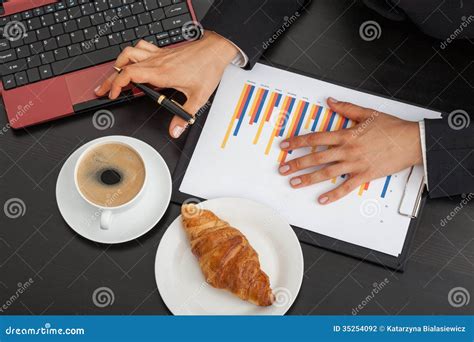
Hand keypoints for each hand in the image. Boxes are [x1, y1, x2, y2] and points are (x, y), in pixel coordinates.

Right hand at [95, 31, 238, 137]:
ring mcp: (159, 54)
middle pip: (124, 65)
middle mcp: (157, 61)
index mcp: (161, 73)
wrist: (215, 51)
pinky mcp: (163, 51)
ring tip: (113, 74)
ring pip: (130, 52)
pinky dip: (133, 54)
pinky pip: (141, 47)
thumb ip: (184, 115)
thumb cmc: (207, 69)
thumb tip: (175, 130)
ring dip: (118, 63)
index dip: (116, 85)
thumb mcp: (198, 97)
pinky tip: (133, 61)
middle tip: (102, 88)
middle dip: (109, 78)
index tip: (112, 94)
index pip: (129, 75)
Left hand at [279, 97, 421, 203]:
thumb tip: (330, 101)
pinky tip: (322, 199)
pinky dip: (333, 194)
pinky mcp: (364, 175)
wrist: (412, 142)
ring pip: (326, 173)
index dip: (298, 142)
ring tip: (294, 183)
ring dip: (308, 179)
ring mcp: (355, 164)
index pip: (316, 138)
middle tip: (282, 168)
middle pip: (316, 157)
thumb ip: (346, 108)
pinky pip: (346, 187)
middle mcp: (347, 150)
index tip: (285, 145)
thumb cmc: (391, 128)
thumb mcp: (367, 113)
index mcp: (346, 134)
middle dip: (297, 163)